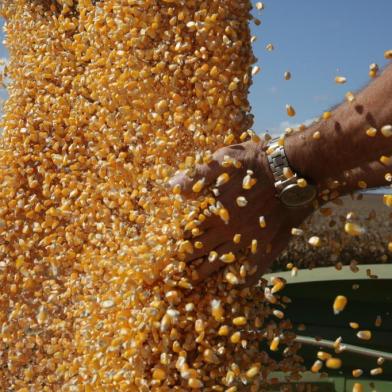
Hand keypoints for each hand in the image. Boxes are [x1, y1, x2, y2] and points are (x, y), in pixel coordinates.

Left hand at [170, 138, 312, 284]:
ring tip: (195, 280)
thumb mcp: (223, 159)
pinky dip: (246, 278)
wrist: (293, 167)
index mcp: (216, 211)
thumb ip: (198, 175)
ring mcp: (250, 239)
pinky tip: (238, 285)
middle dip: (189, 259)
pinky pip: (256, 267)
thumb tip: (172, 187)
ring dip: (208, 272)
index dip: (180, 239)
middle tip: (177, 269)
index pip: (191, 230)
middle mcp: (230, 230)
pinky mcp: (270, 243)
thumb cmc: (257, 161)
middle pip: (203, 249)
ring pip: (224, 261)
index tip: (171, 247)